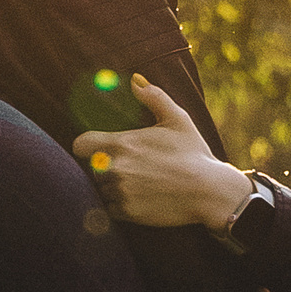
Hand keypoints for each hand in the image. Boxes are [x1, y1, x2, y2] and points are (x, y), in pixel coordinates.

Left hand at [72, 74, 254, 228]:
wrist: (210, 192)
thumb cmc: (194, 154)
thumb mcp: (178, 119)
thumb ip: (153, 97)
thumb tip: (135, 79)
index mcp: (122, 143)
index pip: (80, 145)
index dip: (87, 147)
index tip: (99, 150)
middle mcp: (115, 168)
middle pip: (92, 169)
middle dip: (106, 169)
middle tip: (131, 169)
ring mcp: (120, 191)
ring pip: (102, 190)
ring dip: (114, 188)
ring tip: (140, 185)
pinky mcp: (127, 212)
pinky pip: (112, 209)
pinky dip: (122, 206)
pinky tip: (143, 200)